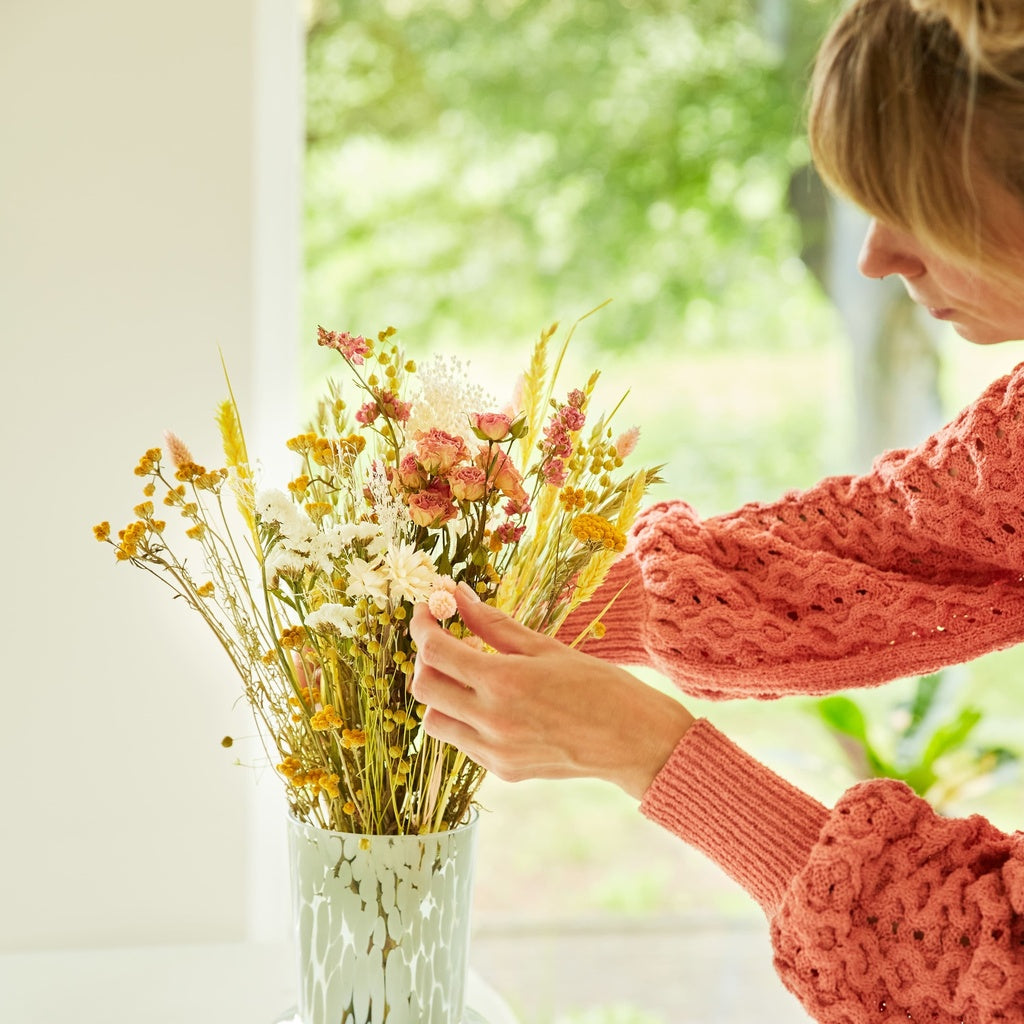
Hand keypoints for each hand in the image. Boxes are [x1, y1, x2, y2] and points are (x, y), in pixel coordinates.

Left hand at [409, 585, 694, 799]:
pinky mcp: (502, 771)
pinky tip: (492, 703)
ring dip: (440, 693)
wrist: (634, 741)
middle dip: (426, 656)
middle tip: (445, 638)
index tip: (429, 608)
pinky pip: (462, 741)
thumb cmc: (599, 686)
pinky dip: (464, 718)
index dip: (423, 624)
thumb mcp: (545, 647)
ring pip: (434, 721)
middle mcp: (491, 721)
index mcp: (503, 682)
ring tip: (469, 675)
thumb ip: (494, 624)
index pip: (435, 650)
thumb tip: (457, 595)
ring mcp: (494, 751)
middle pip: (423, 687)